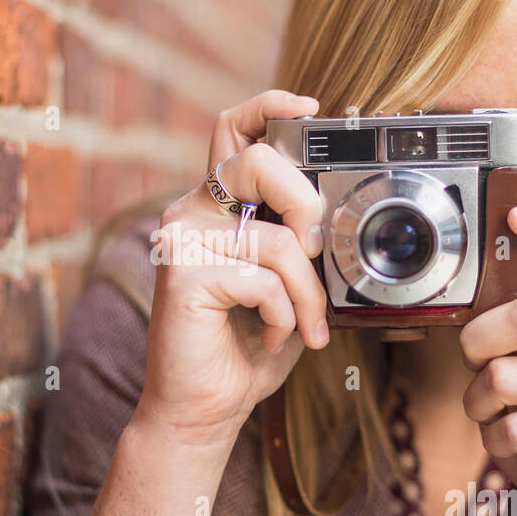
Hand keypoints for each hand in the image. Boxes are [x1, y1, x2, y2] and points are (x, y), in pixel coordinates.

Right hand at [137, 90, 329, 455]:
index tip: (312, 109)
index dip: (270, 106)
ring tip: (305, 327)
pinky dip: (283, 316)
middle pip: (257, 161)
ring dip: (307, 293)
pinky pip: (262, 279)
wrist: (204, 409)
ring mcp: (181, 240)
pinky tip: (272, 339)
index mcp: (218, 206)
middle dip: (306, 203)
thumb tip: (335, 222)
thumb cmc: (246, 348)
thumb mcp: (288, 286)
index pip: (234, 131)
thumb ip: (300, 245)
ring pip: (276, 238)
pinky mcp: (181, 274)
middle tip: (317, 250)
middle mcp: (192, 212)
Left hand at [459, 206, 516, 515]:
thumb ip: (505, 338)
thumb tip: (468, 308)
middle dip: (479, 342)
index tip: (516, 214)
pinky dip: (495, 441)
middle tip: (476, 366)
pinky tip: (514, 446)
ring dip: (479, 403)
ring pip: (507, 376)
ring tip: (496, 415)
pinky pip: (514, 428)